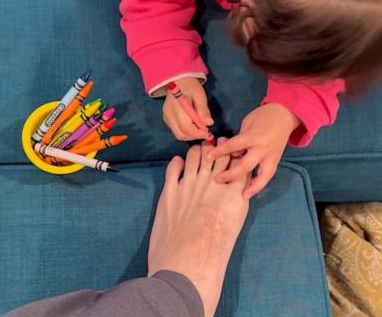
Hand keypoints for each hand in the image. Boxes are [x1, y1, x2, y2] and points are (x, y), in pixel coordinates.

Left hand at [148, 139, 249, 316]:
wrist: (188, 262)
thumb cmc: (216, 249)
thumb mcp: (236, 221)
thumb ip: (236, 199)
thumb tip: (235, 188)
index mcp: (232, 191)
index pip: (235, 162)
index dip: (234, 152)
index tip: (231, 148)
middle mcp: (212, 182)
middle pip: (216, 154)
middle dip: (217, 146)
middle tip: (216, 143)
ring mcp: (189, 184)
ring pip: (194, 155)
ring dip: (197, 150)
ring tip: (197, 150)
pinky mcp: (170, 190)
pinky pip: (173, 166)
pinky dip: (177, 161)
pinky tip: (179, 163)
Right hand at [163, 77, 213, 140]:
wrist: (178, 80)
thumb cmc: (190, 87)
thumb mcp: (200, 95)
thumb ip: (203, 110)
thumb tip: (209, 123)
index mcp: (177, 107)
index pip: (186, 127)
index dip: (198, 133)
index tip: (208, 132)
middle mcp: (169, 114)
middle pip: (181, 134)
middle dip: (194, 136)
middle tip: (205, 131)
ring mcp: (166, 117)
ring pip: (178, 134)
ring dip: (190, 135)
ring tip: (199, 128)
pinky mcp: (166, 119)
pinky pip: (176, 131)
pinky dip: (185, 132)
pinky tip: (192, 125)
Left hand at [207, 103, 300, 198]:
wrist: (284, 115)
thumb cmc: (262, 116)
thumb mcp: (247, 124)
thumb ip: (239, 140)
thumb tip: (229, 153)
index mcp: (253, 136)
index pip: (233, 146)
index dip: (219, 152)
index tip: (208, 157)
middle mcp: (262, 148)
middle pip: (245, 165)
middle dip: (230, 174)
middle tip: (217, 180)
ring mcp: (271, 156)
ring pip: (261, 175)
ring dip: (251, 186)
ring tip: (240, 195)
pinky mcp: (276, 161)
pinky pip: (267, 176)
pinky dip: (259, 185)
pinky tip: (249, 193)